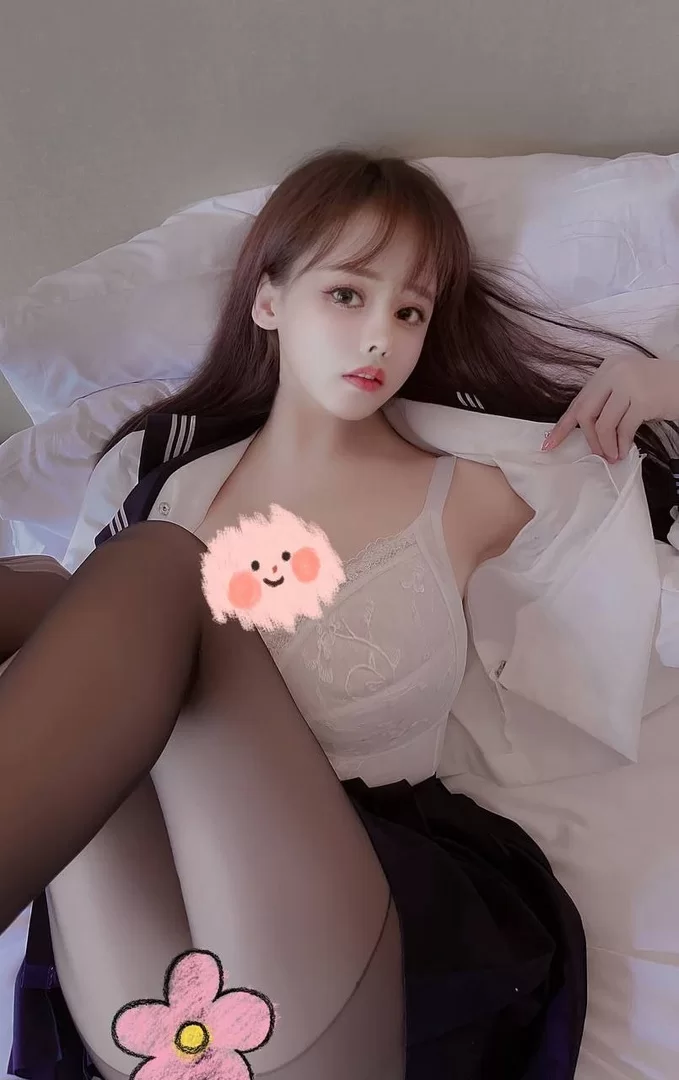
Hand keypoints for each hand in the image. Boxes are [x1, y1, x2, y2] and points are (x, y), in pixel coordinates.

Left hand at [542, 354, 678, 460]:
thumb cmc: (660, 389)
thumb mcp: (628, 387)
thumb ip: (607, 401)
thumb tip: (587, 430)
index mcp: (606, 369)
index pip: (579, 400)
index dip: (563, 425)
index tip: (549, 444)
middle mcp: (614, 372)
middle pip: (585, 413)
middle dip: (588, 439)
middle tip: (597, 455)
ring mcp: (628, 384)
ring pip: (602, 424)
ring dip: (606, 445)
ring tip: (613, 456)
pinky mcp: (642, 399)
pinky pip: (623, 429)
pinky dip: (621, 444)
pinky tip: (625, 451)